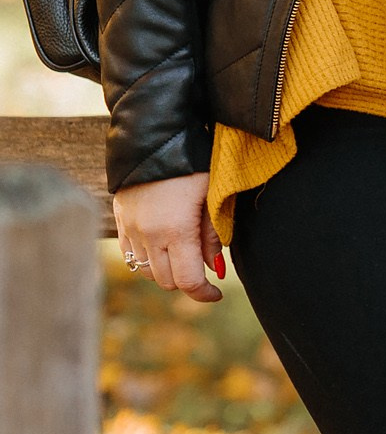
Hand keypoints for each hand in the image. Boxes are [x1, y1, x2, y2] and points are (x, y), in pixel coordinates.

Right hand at [112, 172, 223, 303]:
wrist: (153, 140)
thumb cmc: (193, 164)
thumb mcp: (211, 196)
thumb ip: (212, 234)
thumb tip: (215, 268)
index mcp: (175, 230)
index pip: (187, 280)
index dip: (204, 294)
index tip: (217, 293)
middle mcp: (148, 235)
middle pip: (166, 280)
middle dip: (187, 281)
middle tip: (205, 269)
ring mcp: (130, 230)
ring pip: (146, 271)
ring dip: (167, 271)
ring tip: (185, 255)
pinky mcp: (120, 221)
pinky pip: (131, 255)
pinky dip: (148, 259)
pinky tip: (163, 246)